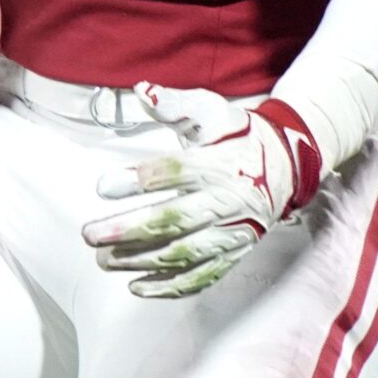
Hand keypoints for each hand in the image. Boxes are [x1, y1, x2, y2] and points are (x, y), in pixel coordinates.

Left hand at [82, 83, 322, 297]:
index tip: (103, 187)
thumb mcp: (210, 110)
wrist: (286, 165)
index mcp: (217, 163)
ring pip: (185, 253)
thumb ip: (174, 104)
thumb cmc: (237, 136)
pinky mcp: (235, 251)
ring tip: (105, 260)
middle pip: (175, 220)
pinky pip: (203, 275)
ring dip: (142, 261)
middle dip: (130, 231)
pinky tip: (139, 287)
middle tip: (91, 235)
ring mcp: (233, 231)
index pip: (175, 172)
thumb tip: (141, 91)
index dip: (138, 180)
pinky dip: (171, 286)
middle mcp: (227, 200)